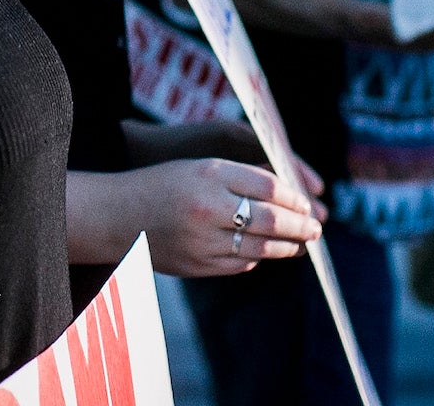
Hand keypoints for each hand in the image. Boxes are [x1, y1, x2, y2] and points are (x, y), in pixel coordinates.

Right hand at [134, 159, 321, 278]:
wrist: (116, 215)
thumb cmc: (162, 184)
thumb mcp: (199, 167)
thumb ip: (240, 178)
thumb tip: (287, 196)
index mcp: (209, 173)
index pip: (267, 185)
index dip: (294, 195)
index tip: (307, 201)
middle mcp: (207, 206)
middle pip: (269, 219)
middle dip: (299, 225)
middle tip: (317, 227)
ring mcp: (202, 240)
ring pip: (260, 248)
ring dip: (286, 247)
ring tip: (301, 244)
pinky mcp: (197, 265)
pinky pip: (240, 265)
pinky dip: (258, 259)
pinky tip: (265, 254)